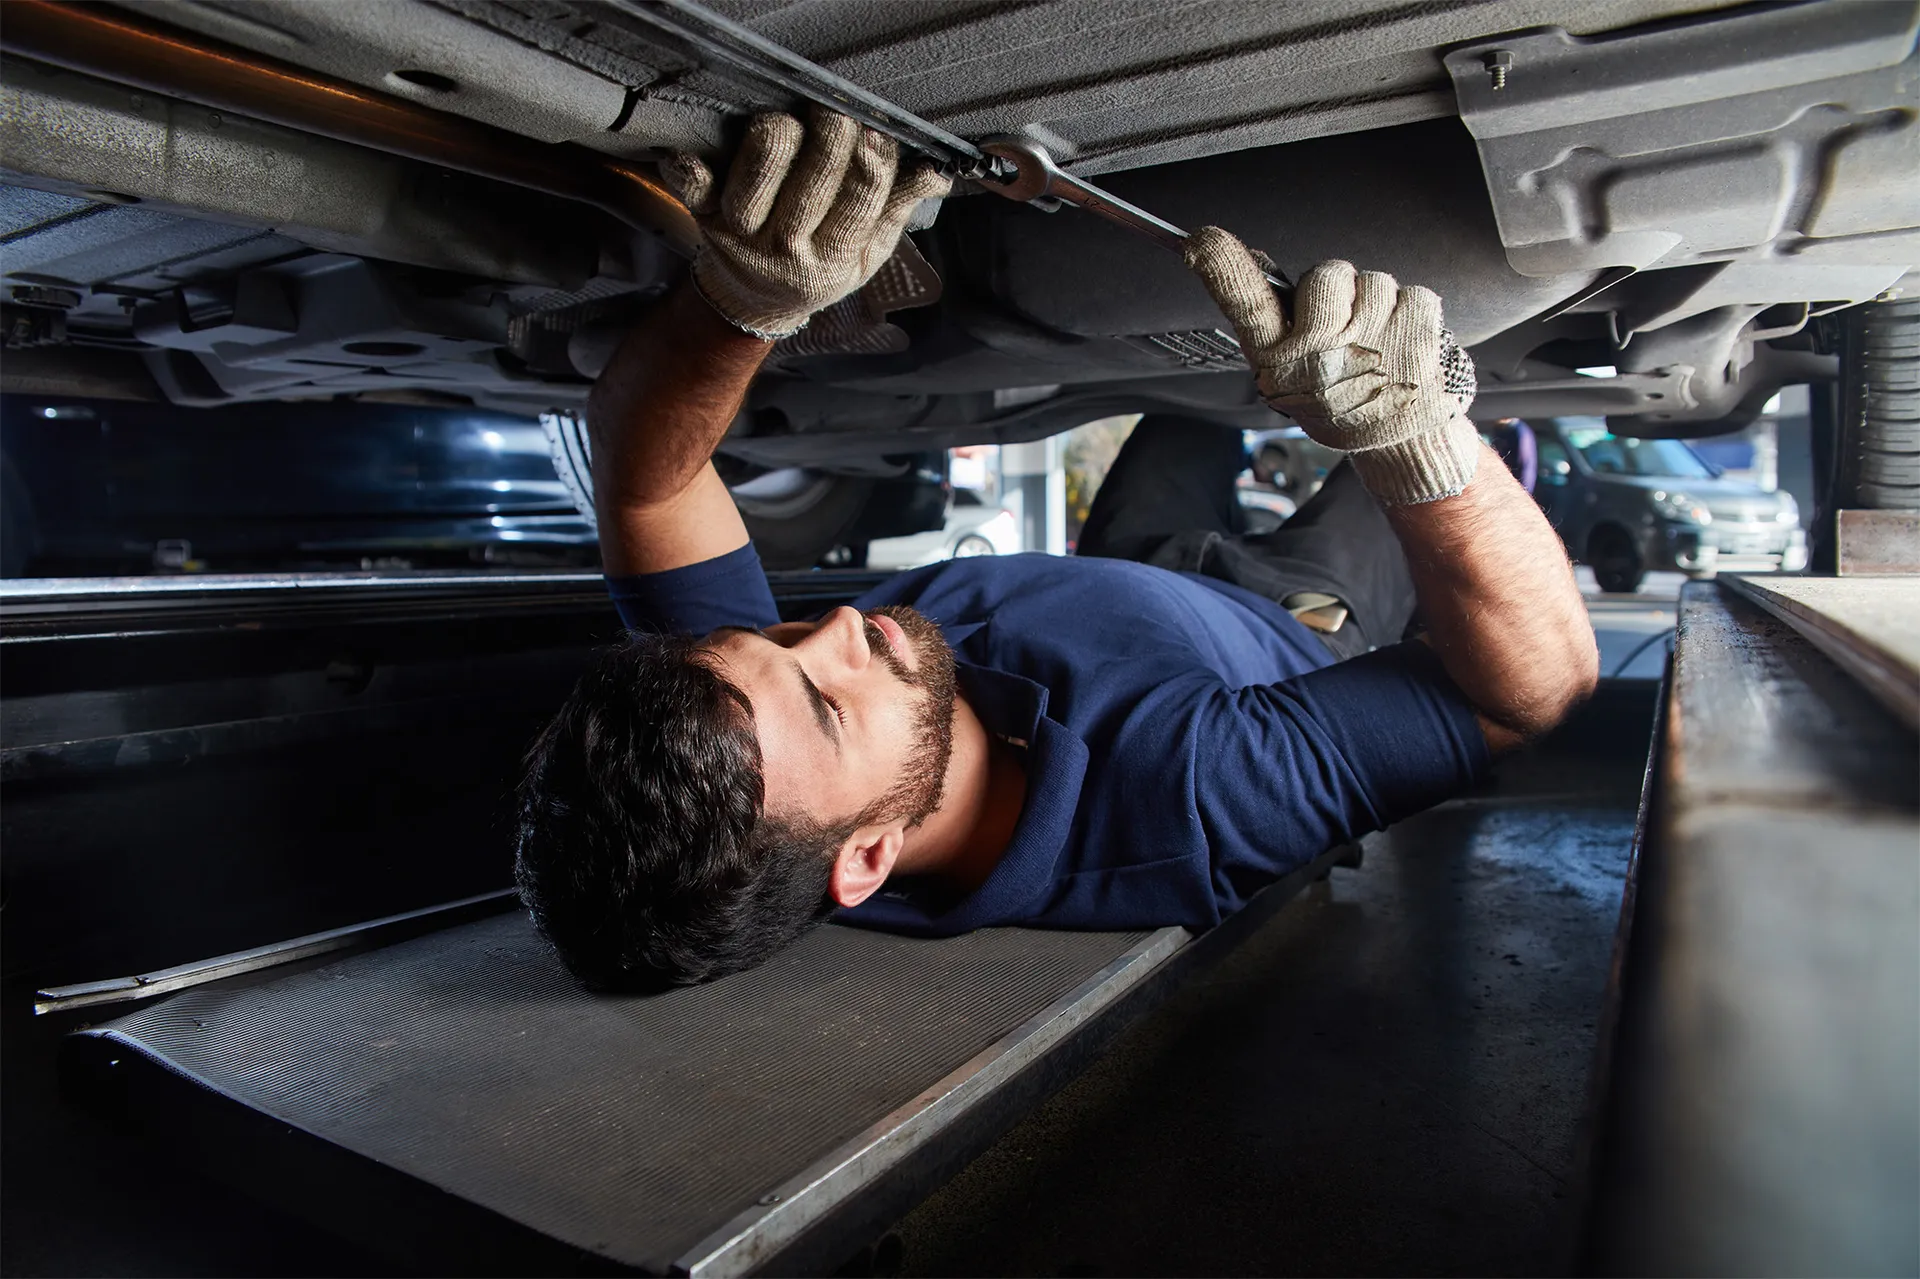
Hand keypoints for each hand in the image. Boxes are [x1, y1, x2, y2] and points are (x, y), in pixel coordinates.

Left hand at [664, 108, 951, 339]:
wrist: (756, 301)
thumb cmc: (820, 267)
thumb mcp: (867, 254)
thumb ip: (898, 209)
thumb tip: (937, 171)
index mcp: (832, 257)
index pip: (859, 201)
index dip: (870, 161)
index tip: (876, 132)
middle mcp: (785, 247)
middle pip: (812, 180)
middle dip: (830, 135)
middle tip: (836, 112)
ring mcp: (741, 231)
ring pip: (758, 172)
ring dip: (777, 137)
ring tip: (792, 123)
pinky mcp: (704, 213)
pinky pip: (695, 183)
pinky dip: (693, 166)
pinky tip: (701, 152)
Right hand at [1184, 226, 1480, 504]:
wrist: (1398, 442)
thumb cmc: (1340, 400)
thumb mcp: (1292, 372)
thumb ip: (1274, 320)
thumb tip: (1253, 257)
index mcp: (1281, 361)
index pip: (1245, 304)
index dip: (1222, 267)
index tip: (1202, 240)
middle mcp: (1318, 354)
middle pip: (1327, 273)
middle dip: (1341, 289)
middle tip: (1348, 327)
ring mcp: (1369, 345)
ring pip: (1375, 281)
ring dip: (1382, 305)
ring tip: (1380, 344)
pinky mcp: (1415, 339)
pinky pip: (1415, 294)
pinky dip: (1416, 315)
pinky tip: (1407, 347)